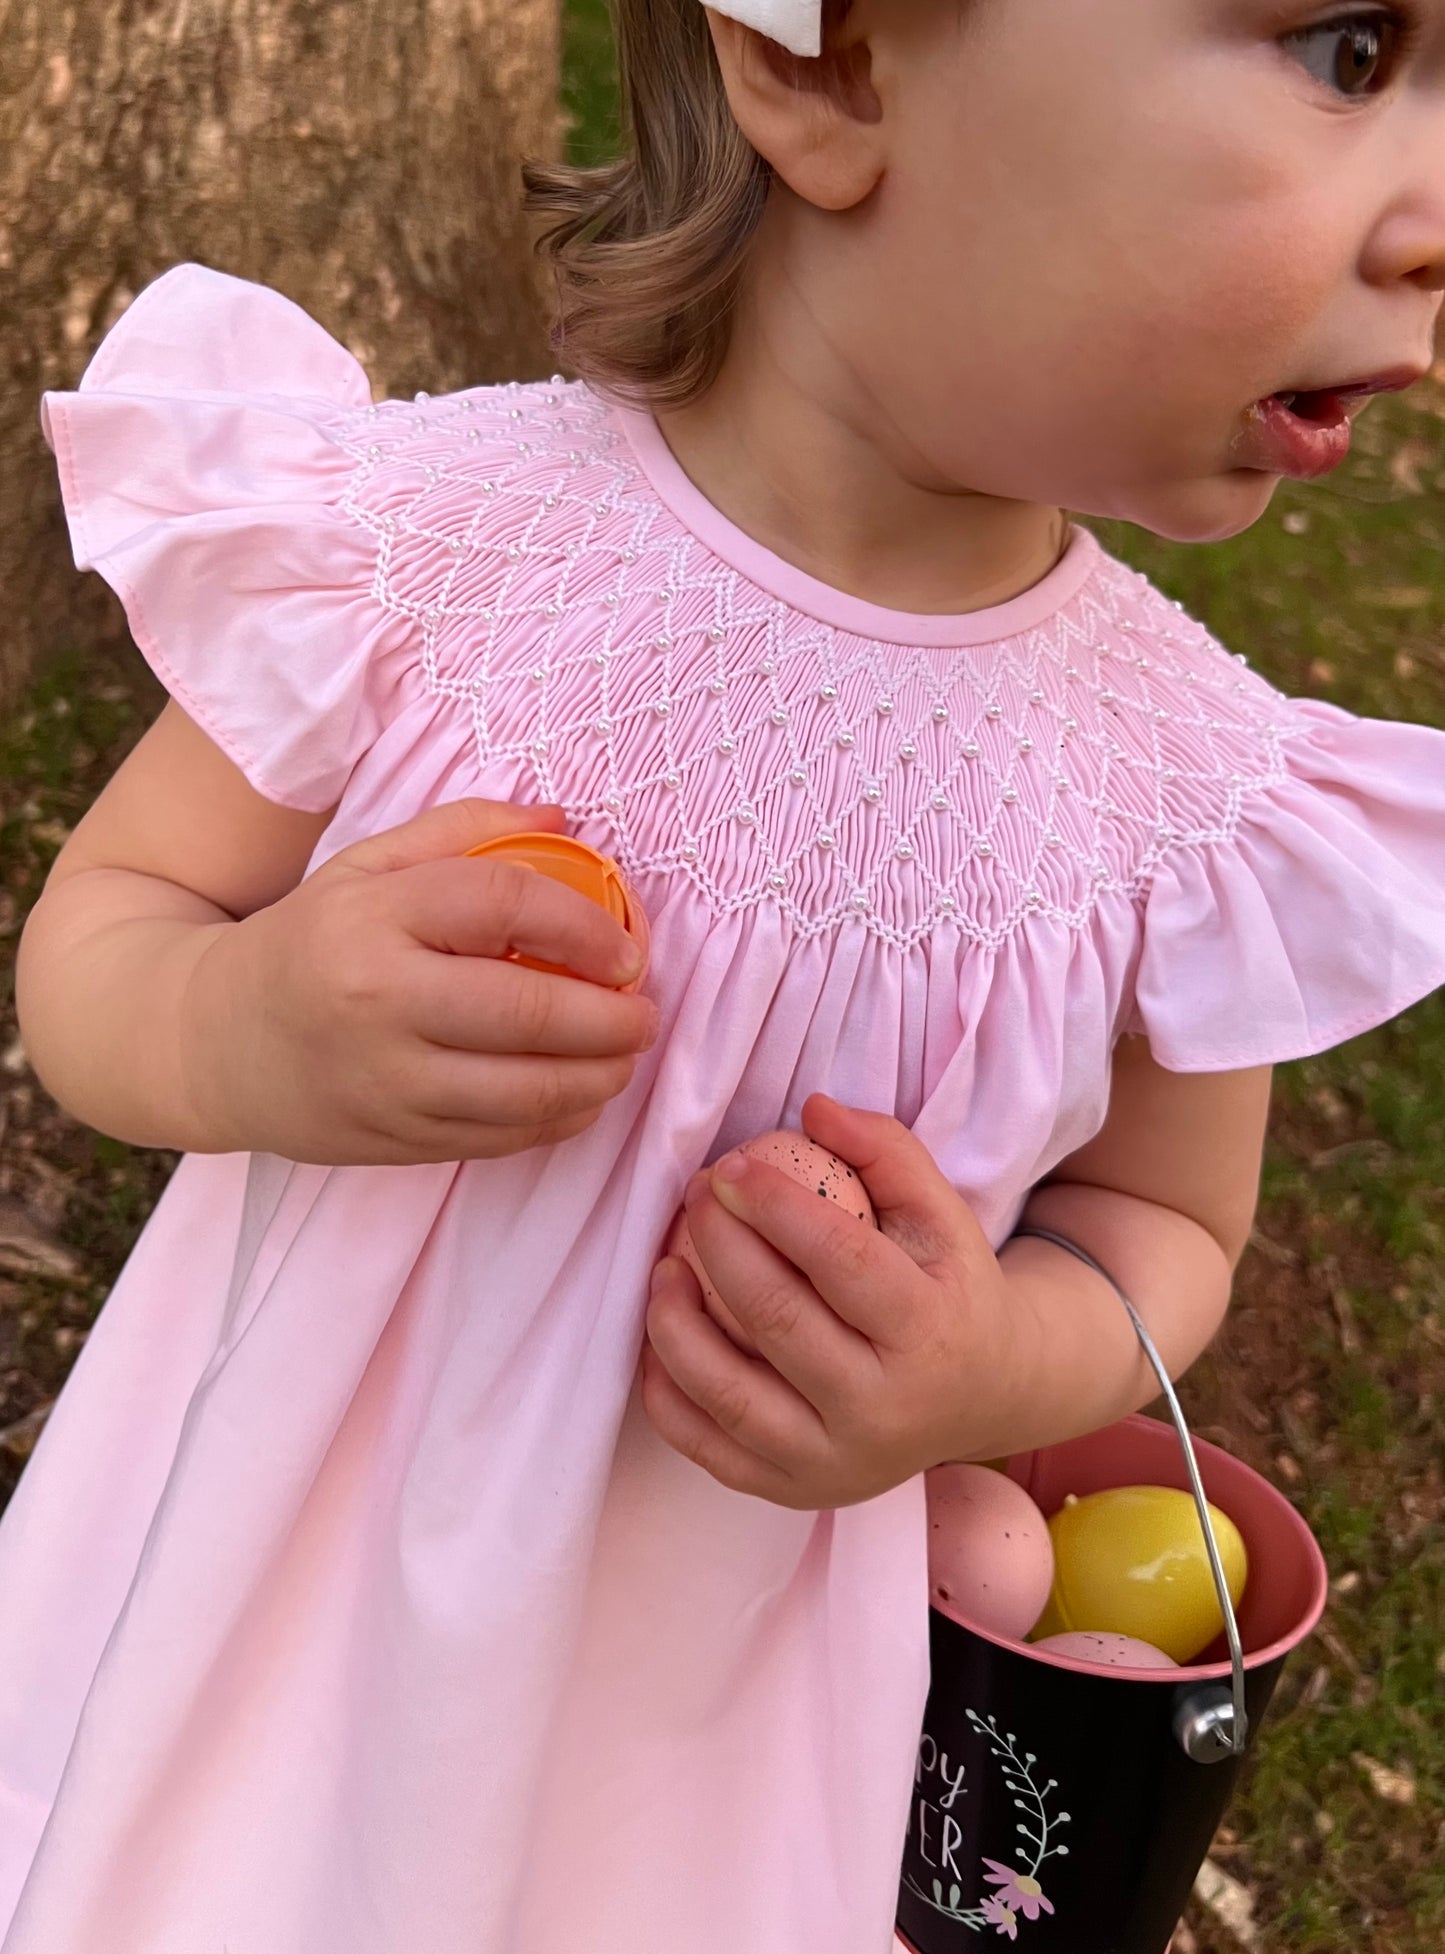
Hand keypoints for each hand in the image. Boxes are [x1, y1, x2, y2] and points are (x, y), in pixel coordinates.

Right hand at [182, 798, 659, 1164]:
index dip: (586, 926)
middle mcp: (378, 1001)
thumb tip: (564, 818)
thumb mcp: (367, 866)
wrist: (213, 1041)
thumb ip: (464, 831)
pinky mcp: (393, 1140)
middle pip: (529, 1010)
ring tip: (624, 1057)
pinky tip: (580, 1096)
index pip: (505, 904)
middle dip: (612, 1019)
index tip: (627, 950)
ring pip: (526, 1091)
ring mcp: (385, 1081)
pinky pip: (501, 1138)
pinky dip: (558, 1121)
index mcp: (374, 917)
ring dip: (599, 1078)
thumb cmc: (309, 941)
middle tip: (645, 1013)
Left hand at [640, 1095, 1014, 1509]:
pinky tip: (664, 1333)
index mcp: (930, 1332)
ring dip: (675, 1321)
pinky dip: (667, 1390)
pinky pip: (707, 1445)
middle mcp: (886, 1408)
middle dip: (718, 1245)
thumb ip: (886, 1149)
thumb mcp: (941, 1212)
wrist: (983, 1395)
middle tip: (694, 1196)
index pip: (840, 1260)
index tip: (730, 1166)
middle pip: (777, 1319)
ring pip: (728, 1392)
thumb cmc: (948, 1287)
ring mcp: (836, 1460)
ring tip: (663, 1266)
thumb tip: (813, 1106)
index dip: (774, 1205)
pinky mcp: (795, 1491)